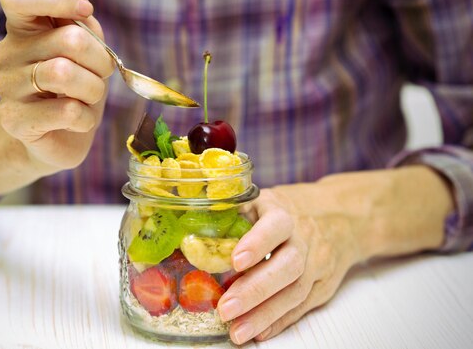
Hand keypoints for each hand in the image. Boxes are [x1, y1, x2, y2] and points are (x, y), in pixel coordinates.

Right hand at [0, 0, 113, 172]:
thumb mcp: (81, 38)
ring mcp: (7, 88)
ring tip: (88, 97)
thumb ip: (67, 2)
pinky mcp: (15, 122)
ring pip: (65, 74)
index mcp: (21, 27)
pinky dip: (84, 118)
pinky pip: (65, 111)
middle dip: (101, 60)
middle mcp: (7, 53)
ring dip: (94, 89)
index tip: (85, 10)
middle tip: (100, 74)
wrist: (61, 136)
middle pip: (69, 40)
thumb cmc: (76, 83)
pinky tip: (78, 119)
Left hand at [217, 185, 363, 343]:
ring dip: (265, 314)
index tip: (235, 260)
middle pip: (287, 265)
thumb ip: (234, 213)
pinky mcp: (323, 285)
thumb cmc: (290, 208)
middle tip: (226, 308)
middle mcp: (305, 238)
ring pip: (295, 291)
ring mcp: (317, 263)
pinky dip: (280, 321)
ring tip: (237, 331)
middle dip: (255, 290)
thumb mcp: (264, 199)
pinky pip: (302, 306)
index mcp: (285, 211)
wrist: (341, 216)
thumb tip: (190, 234)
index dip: (257, 242)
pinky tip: (259, 332)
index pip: (276, 225)